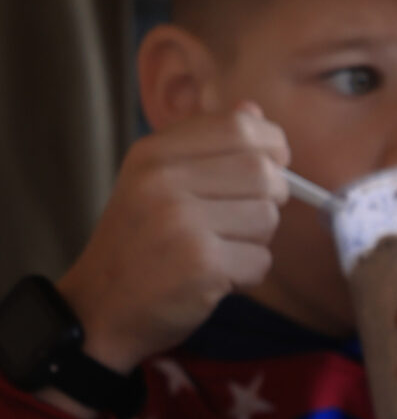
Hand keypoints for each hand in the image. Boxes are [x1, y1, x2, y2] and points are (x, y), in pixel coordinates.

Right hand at [55, 103, 289, 373]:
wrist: (102, 307)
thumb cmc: (140, 242)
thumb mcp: (158, 181)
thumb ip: (207, 145)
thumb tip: (255, 111)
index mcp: (153, 153)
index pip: (239, 127)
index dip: (271, 144)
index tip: (273, 163)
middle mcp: (164, 181)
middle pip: (264, 173)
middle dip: (269, 198)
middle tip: (242, 219)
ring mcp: (181, 222)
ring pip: (267, 218)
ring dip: (256, 240)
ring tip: (219, 249)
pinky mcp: (201, 264)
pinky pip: (261, 260)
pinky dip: (248, 273)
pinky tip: (216, 276)